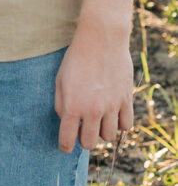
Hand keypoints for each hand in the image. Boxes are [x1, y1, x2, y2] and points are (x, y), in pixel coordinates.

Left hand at [55, 22, 133, 152]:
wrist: (101, 39)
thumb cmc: (77, 57)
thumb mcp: (60, 79)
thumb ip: (60, 104)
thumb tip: (65, 121)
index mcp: (72, 105)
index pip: (67, 139)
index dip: (65, 146)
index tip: (65, 146)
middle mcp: (92, 110)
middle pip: (89, 143)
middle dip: (84, 138)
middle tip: (83, 127)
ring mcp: (111, 106)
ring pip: (109, 137)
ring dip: (102, 130)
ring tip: (98, 117)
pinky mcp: (126, 100)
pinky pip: (126, 126)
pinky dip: (119, 124)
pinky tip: (113, 113)